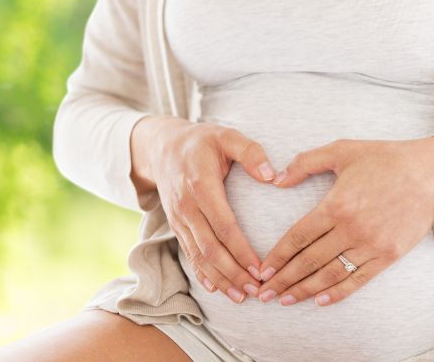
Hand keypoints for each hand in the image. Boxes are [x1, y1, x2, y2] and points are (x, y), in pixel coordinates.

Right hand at [136, 117, 279, 303]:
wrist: (161, 146)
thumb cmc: (200, 141)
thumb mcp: (226, 135)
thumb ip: (250, 152)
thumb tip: (272, 175)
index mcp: (201, 186)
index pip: (224, 226)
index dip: (242, 250)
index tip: (262, 268)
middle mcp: (186, 206)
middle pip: (211, 248)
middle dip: (234, 273)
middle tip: (258, 291)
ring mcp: (179, 218)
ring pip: (199, 255)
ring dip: (220, 279)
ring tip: (242, 297)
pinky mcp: (175, 224)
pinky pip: (188, 253)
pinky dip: (202, 273)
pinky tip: (216, 288)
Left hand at [254, 137, 433, 306]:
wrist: (432, 173)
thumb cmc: (384, 158)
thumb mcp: (341, 150)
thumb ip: (305, 163)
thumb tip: (277, 180)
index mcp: (336, 205)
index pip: (298, 237)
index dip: (278, 256)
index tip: (262, 270)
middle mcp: (351, 229)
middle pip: (309, 261)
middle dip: (284, 279)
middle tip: (264, 294)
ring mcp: (371, 245)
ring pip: (331, 274)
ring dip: (305, 290)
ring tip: (285, 301)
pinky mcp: (389, 255)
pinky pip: (359, 279)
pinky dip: (338, 292)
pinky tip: (320, 301)